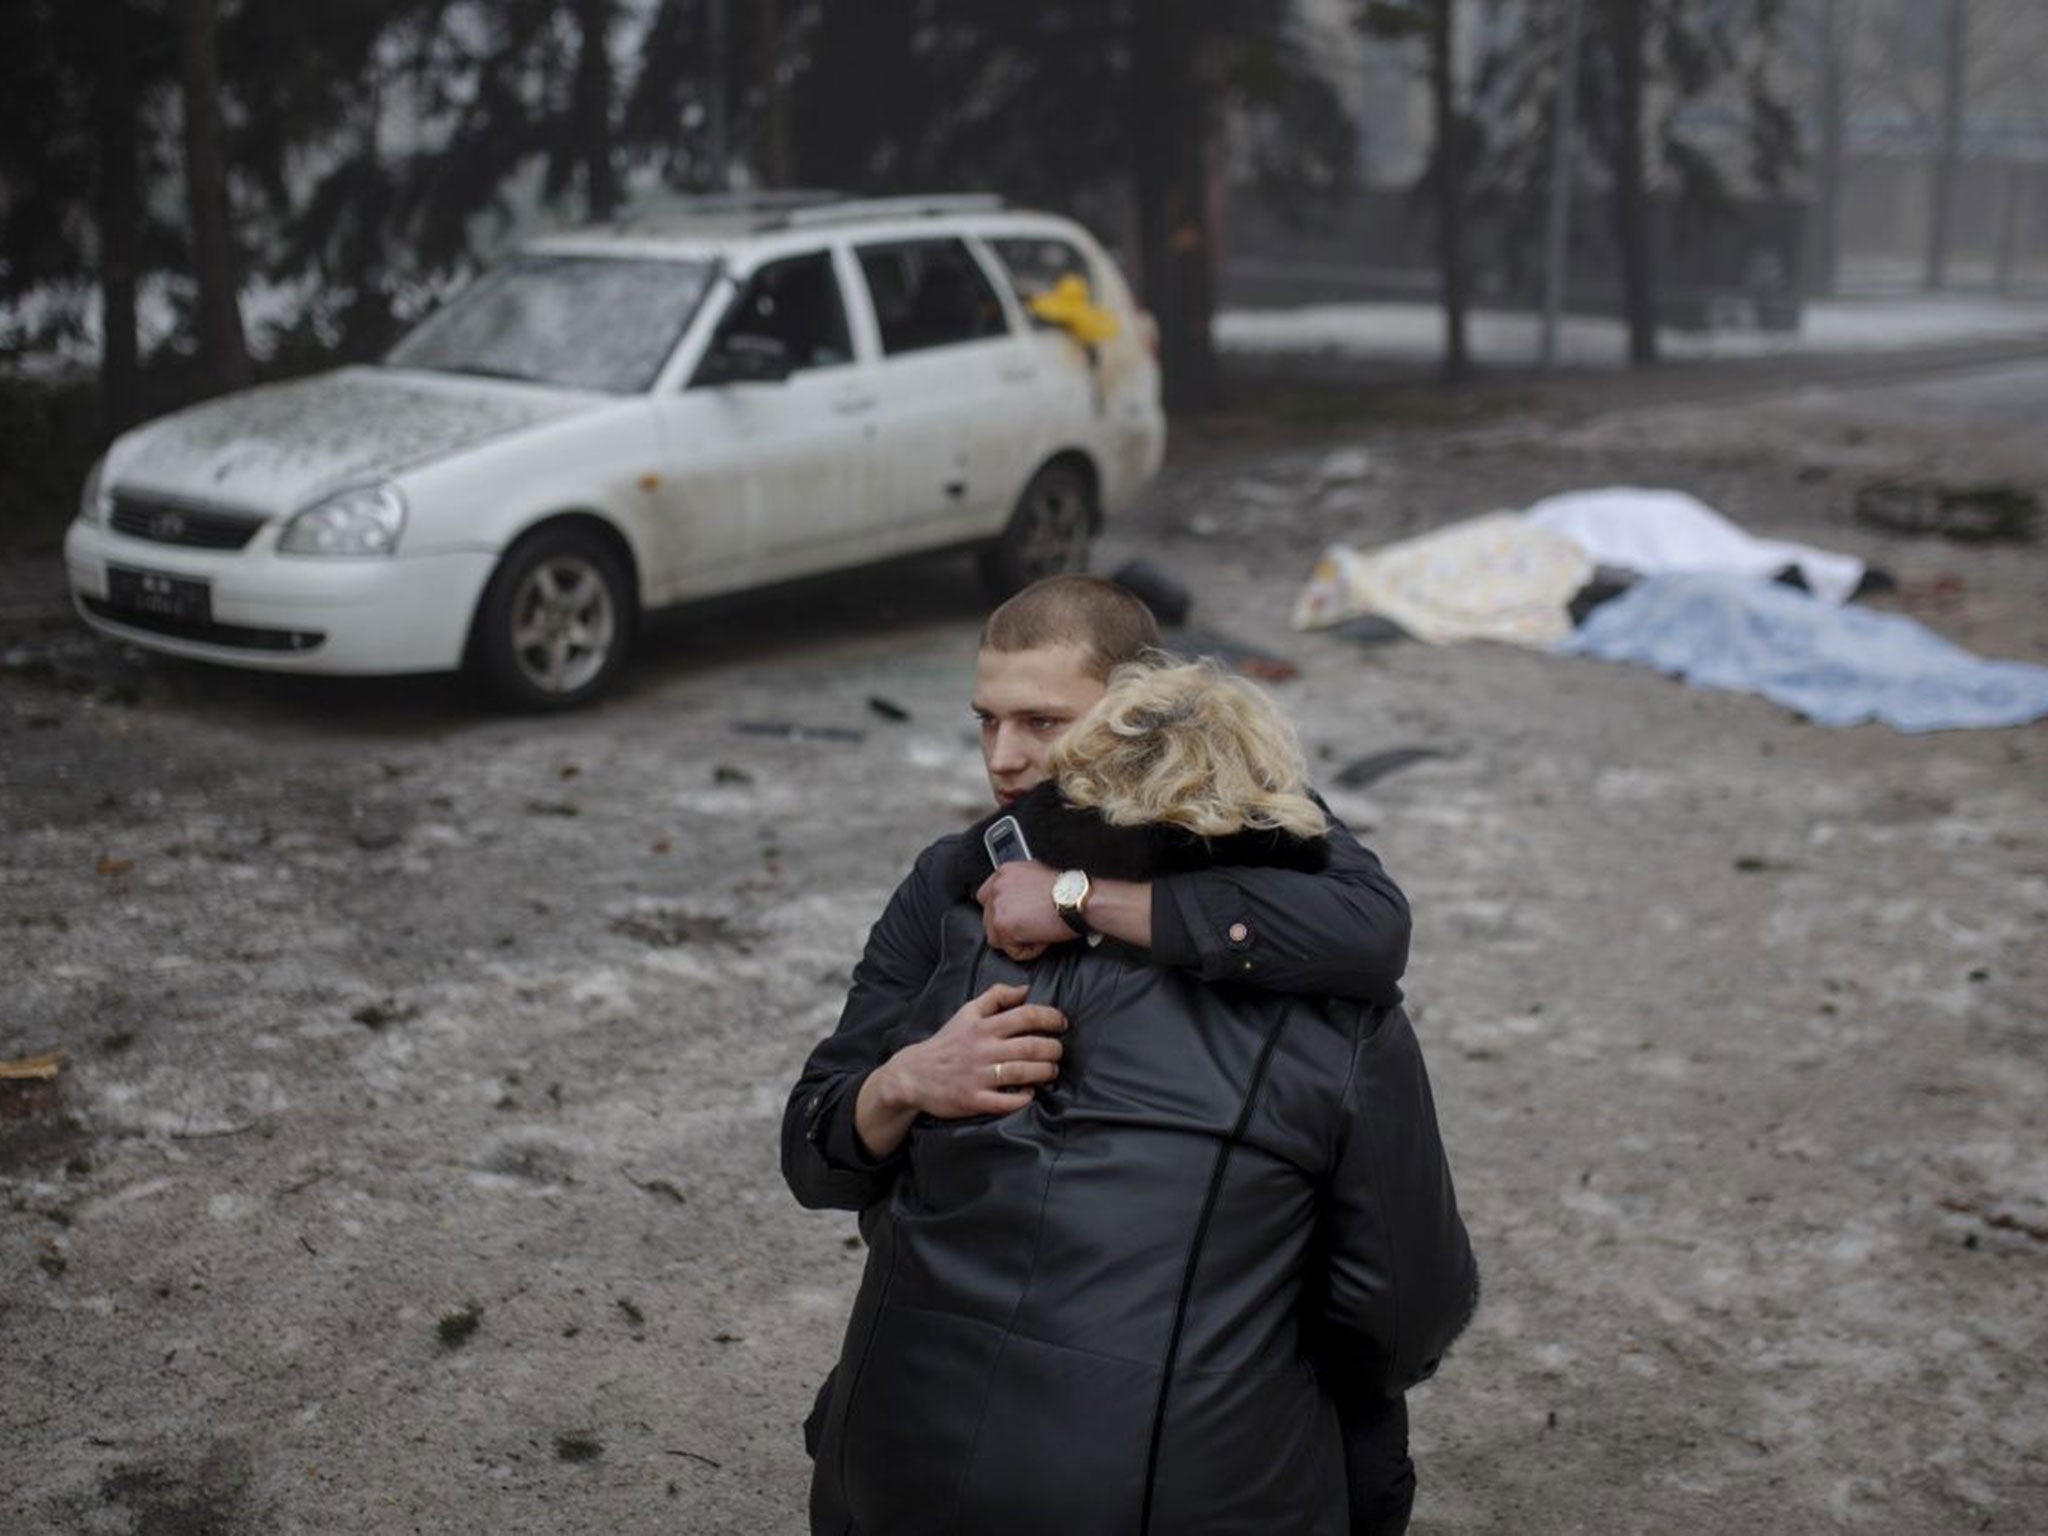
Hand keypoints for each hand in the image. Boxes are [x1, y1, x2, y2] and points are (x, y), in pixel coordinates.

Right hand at [888, 982, 1066, 1118]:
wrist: (914, 1074)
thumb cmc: (947, 1042)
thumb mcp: (967, 1012)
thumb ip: (996, 996)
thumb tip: (1026, 989)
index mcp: (983, 1026)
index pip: (1026, 1015)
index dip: (1051, 1017)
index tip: (1061, 1023)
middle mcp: (982, 1049)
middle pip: (1030, 1046)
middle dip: (1053, 1049)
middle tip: (1058, 1051)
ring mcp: (978, 1076)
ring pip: (1022, 1073)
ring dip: (1045, 1072)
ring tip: (1050, 1071)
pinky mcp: (973, 1100)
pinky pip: (1006, 1102)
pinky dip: (1023, 1098)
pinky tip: (1029, 1093)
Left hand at [976, 862, 1072, 959]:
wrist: (1078, 899)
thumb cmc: (1068, 889)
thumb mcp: (1038, 874)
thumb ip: (1020, 884)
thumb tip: (1018, 900)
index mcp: (1004, 872)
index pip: (986, 897)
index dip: (1001, 912)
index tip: (1014, 918)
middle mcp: (997, 887)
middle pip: (988, 919)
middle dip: (1007, 928)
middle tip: (1029, 929)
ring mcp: (997, 906)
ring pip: (997, 937)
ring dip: (1017, 941)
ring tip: (1039, 933)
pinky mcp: (1003, 925)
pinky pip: (1012, 950)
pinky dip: (1028, 950)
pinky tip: (1043, 939)